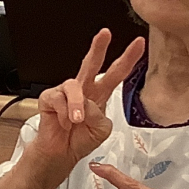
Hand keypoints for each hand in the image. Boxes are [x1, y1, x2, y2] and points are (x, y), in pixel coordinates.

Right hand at [25, 29, 145, 174]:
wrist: (61, 154)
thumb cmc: (81, 140)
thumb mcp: (101, 130)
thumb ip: (99, 115)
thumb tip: (86, 104)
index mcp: (100, 95)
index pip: (116, 73)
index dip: (128, 59)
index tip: (138, 44)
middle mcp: (83, 90)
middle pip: (91, 63)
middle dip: (99, 47)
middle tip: (105, 34)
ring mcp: (66, 93)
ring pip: (74, 86)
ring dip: (77, 104)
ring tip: (76, 121)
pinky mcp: (49, 98)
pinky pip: (58, 99)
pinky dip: (63, 114)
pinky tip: (63, 123)